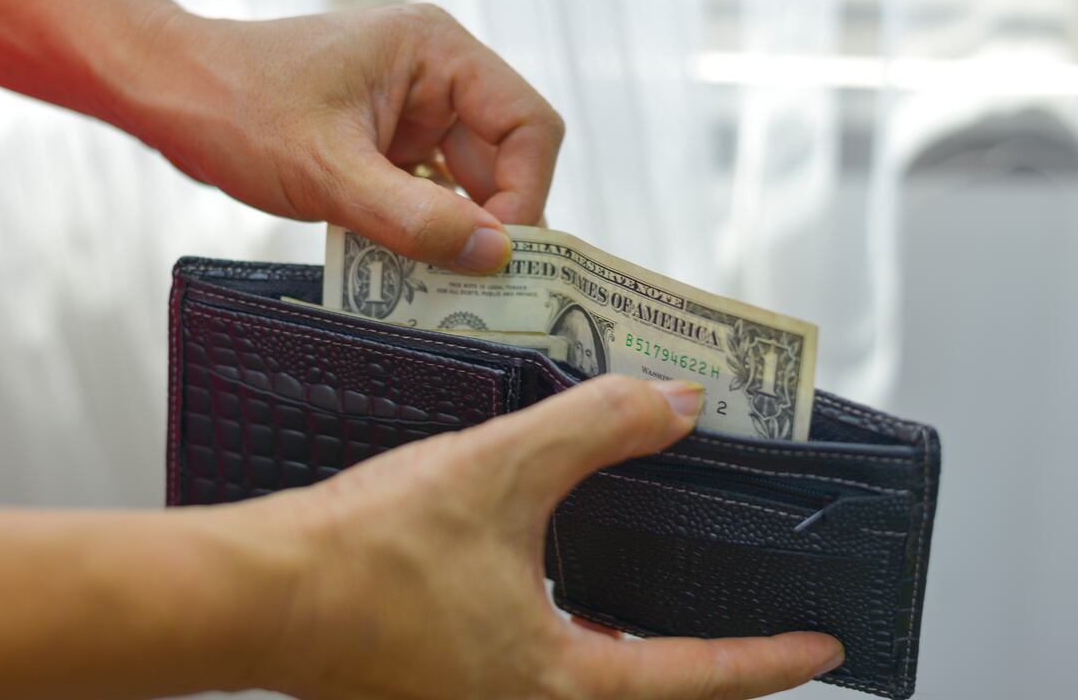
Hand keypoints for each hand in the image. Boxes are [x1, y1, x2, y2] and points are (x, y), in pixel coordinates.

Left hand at [117, 4, 561, 272]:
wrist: (169, 93)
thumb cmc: (235, 105)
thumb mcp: (328, 171)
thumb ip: (414, 218)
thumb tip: (492, 256)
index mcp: (436, 53)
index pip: (528, 125)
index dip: (525, 193)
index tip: (496, 254)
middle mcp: (434, 77)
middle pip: (505, 160)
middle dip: (491, 224)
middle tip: (477, 286)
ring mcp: (410, 112)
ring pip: (468, 185)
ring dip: (455, 234)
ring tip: (439, 284)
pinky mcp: (386, 145)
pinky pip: (429, 195)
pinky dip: (423, 232)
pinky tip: (405, 268)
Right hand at [234, 376, 843, 698]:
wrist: (255, 591)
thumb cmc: (363, 553)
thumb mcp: (502, 470)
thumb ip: (597, 427)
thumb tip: (675, 406)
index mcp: (554, 683)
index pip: (695, 678)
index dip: (769, 659)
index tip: (822, 644)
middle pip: (646, 694)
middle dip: (707, 665)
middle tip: (755, 631)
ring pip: (589, 682)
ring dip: (636, 649)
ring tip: (670, 605)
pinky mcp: (441, 680)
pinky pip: (537, 666)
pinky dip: (576, 634)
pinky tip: (567, 587)